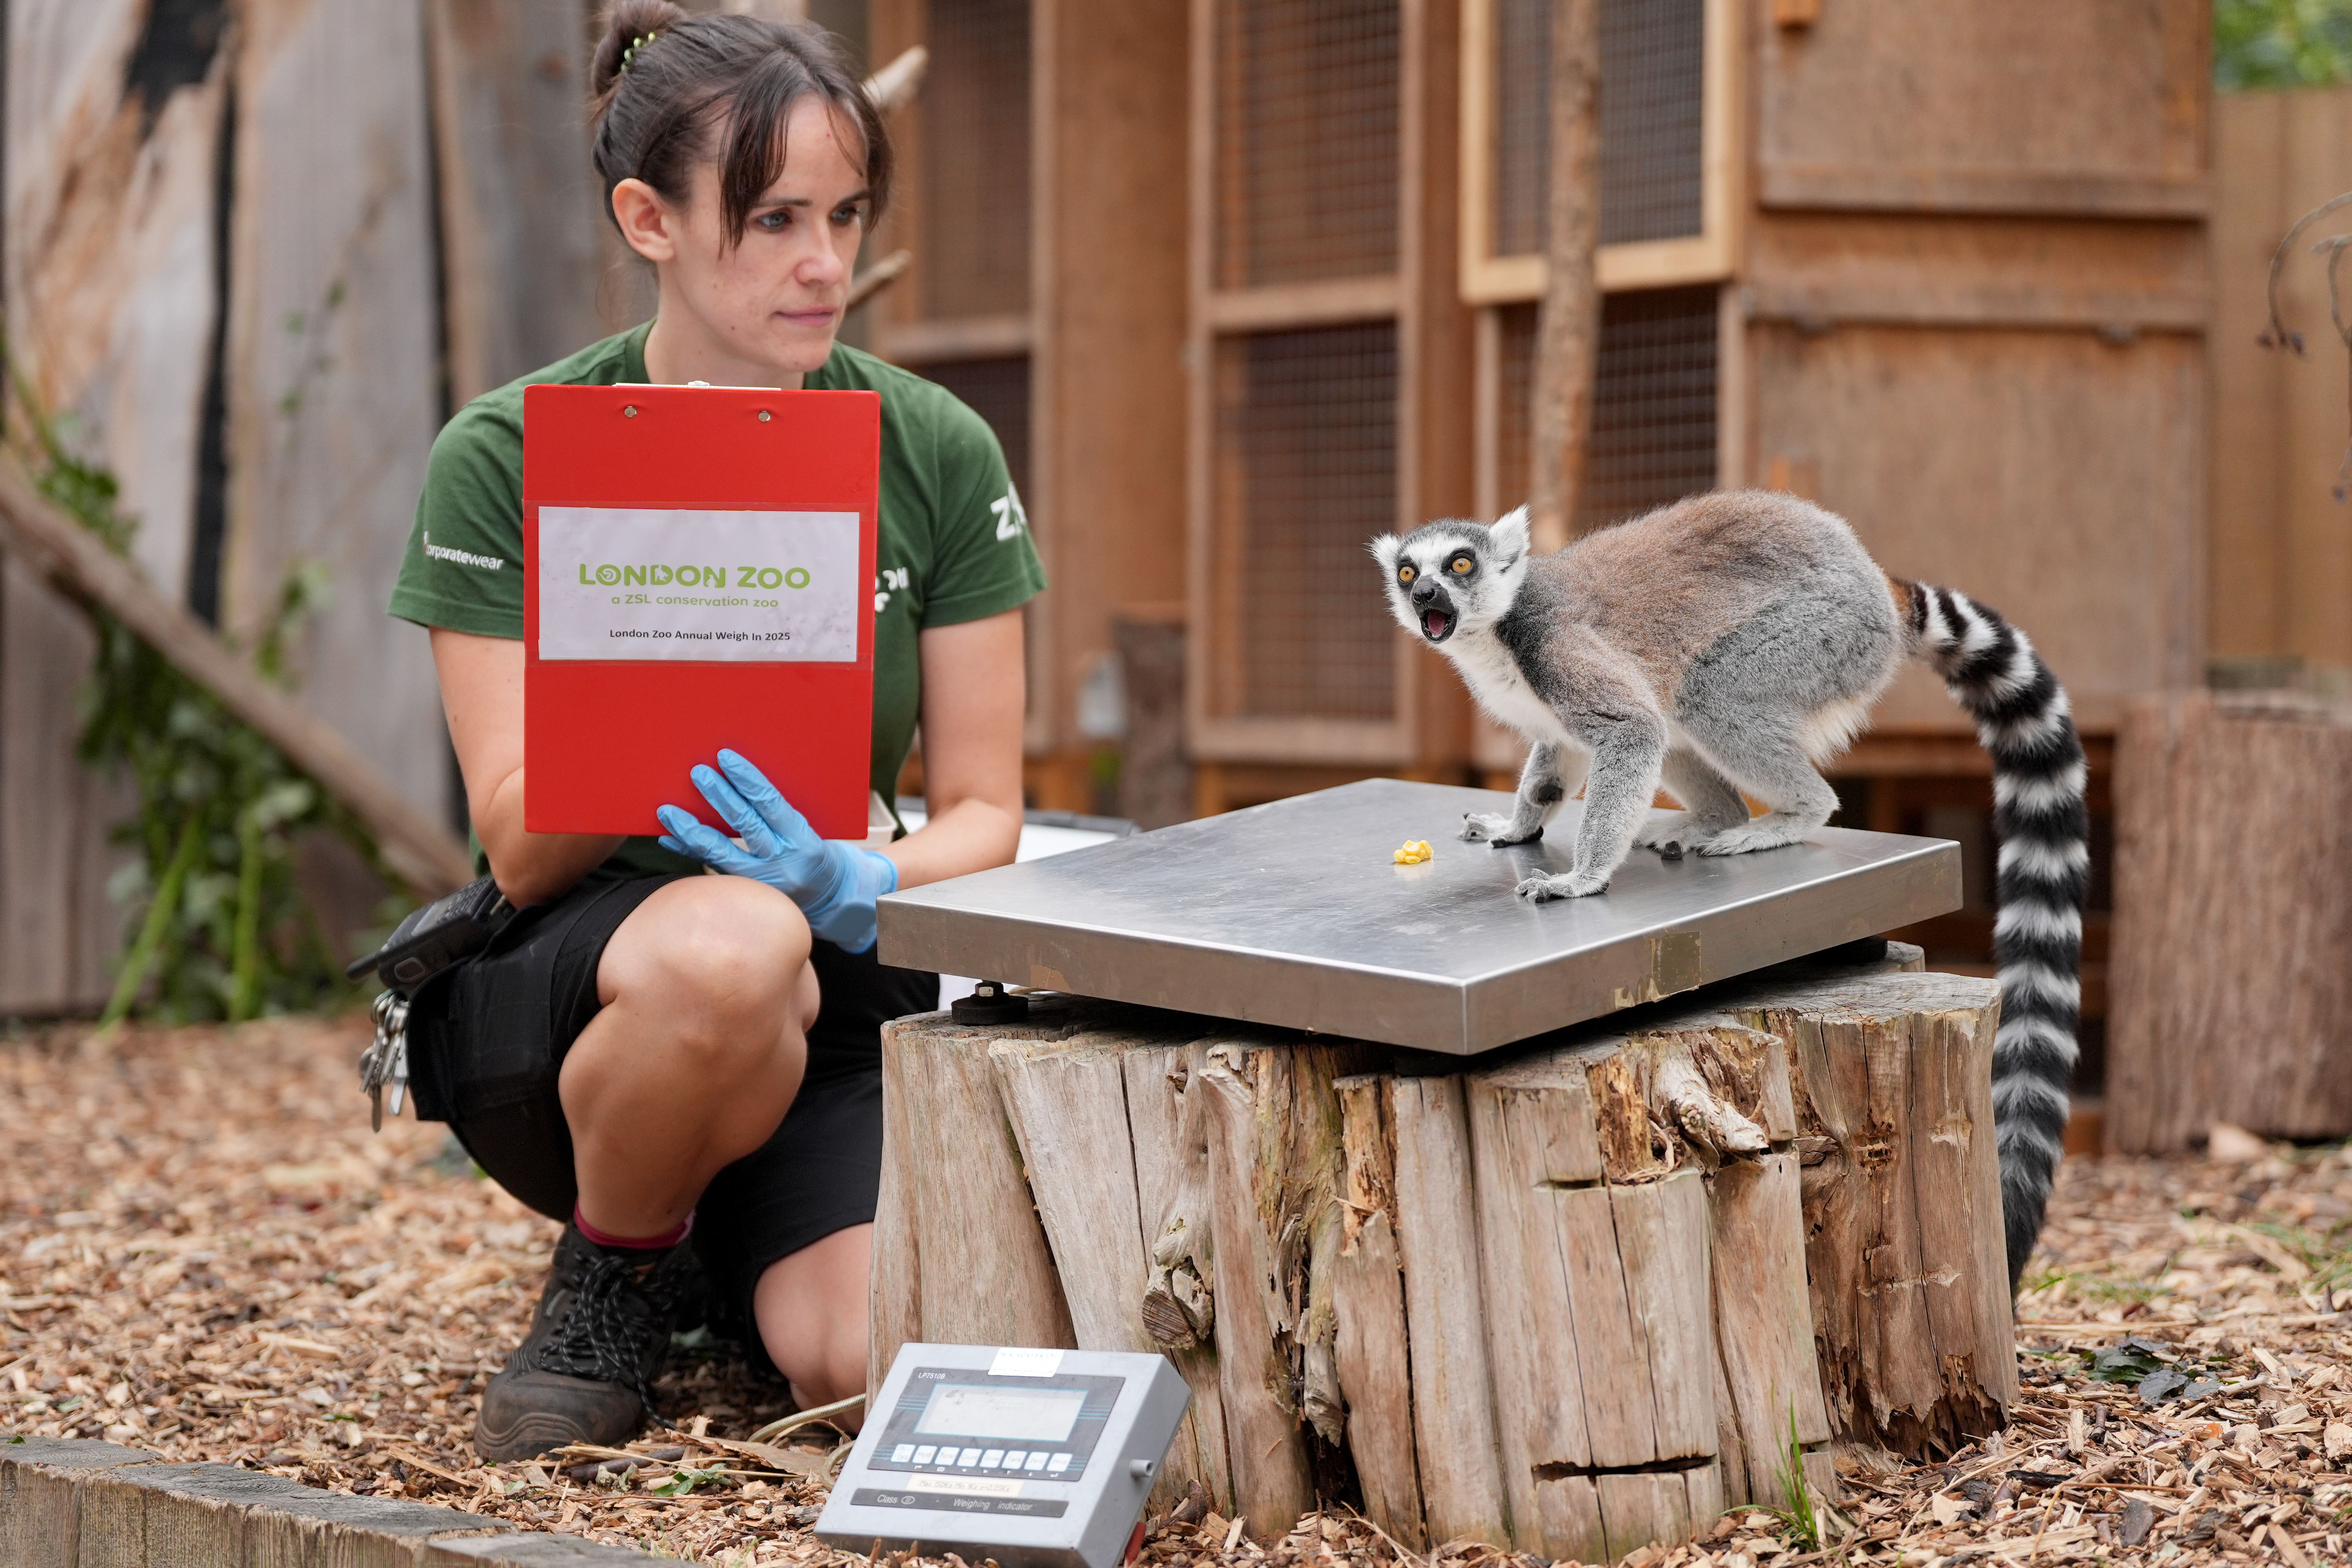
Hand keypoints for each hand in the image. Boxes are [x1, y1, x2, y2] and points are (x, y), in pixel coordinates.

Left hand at [655, 749, 898, 952]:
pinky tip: (670, 839)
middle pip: (744, 824)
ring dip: (691, 829)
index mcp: (802, 839)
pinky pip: (712, 869)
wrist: (830, 899)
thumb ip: (778, 812)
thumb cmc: (816, 854)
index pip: (770, 803)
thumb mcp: (807, 830)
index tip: (725, 757)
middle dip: (718, 796)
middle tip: (697, 773)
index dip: (747, 778)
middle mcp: (782, 861)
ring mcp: (762, 881)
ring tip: (667, 811)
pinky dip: (689, 853)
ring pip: (720, 852)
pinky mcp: (745, 893)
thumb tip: (740, 780)